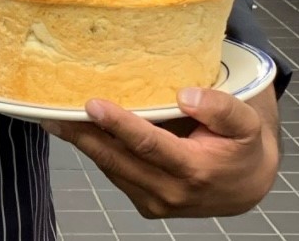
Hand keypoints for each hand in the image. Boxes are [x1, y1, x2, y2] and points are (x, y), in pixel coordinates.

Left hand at [41, 86, 279, 217]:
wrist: (246, 185)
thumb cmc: (241, 145)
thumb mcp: (245, 122)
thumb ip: (220, 107)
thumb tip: (185, 96)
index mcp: (194, 170)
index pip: (148, 145)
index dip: (118, 124)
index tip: (91, 104)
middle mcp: (171, 191)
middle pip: (118, 160)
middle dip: (83, 136)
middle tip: (53, 113)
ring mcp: (156, 201)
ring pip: (112, 168)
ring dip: (83, 144)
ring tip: (55, 118)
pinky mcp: (146, 202)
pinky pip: (116, 173)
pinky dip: (96, 152)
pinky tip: (78, 131)